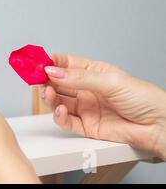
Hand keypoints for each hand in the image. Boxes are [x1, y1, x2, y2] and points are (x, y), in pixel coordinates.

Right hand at [44, 54, 165, 159]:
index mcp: (94, 72)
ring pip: (59, 101)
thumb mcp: (110, 81)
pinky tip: (59, 110)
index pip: (66, 64)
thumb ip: (79, 78)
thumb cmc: (144, 99)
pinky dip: (59, 116)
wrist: (159, 126)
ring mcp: (86, 108)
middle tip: (34, 78)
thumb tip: (53, 71)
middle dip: (45, 79)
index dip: (50, 62)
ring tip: (47, 93)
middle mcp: (87, 90)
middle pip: (58, 83)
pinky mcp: (87, 126)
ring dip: (49, 97)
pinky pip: (67, 121)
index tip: (37, 61)